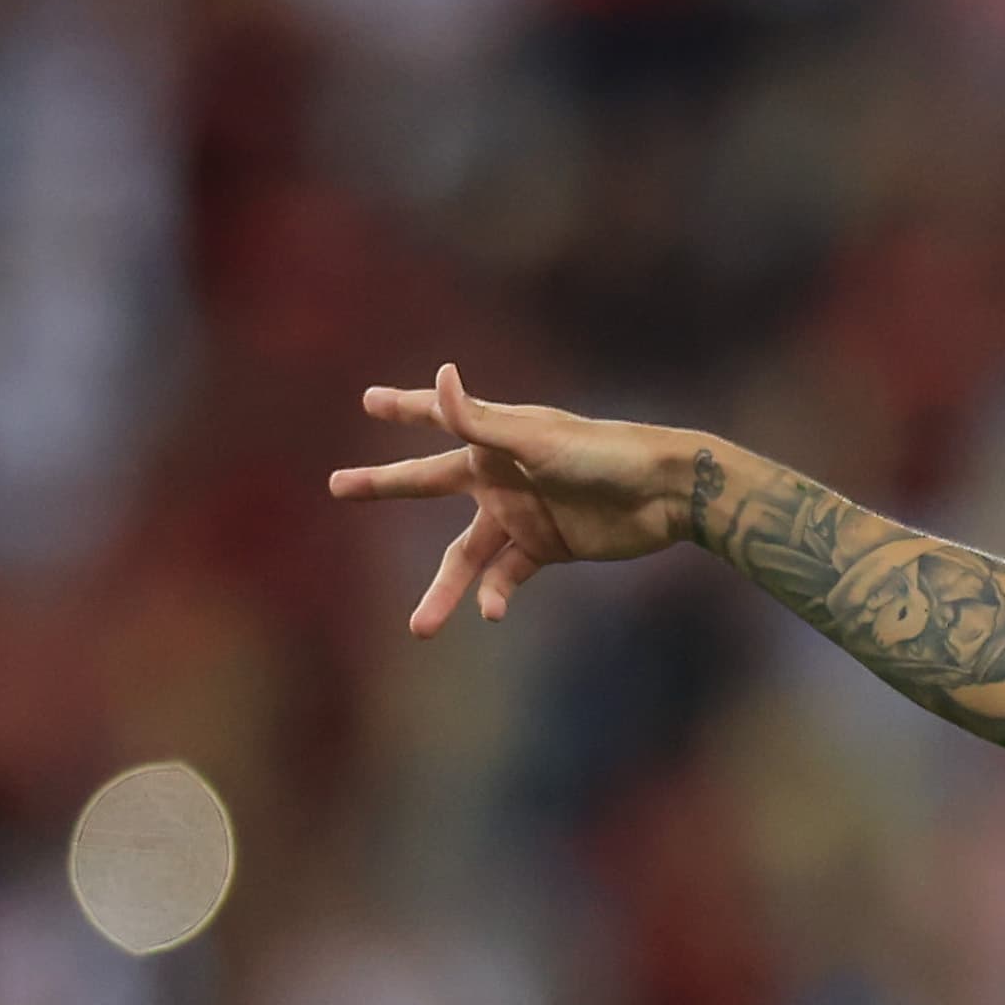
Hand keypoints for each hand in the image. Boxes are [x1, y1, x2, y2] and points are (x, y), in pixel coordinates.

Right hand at [330, 364, 702, 636]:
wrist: (665, 493)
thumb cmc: (604, 454)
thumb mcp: (537, 439)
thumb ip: (481, 420)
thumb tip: (441, 376)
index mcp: (495, 439)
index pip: (438, 417)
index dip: (403, 406)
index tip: (368, 400)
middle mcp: (500, 474)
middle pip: (429, 482)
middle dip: (385, 485)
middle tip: (339, 486)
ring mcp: (521, 513)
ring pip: (466, 555)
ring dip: (444, 591)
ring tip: (419, 628)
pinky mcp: (546, 547)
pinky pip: (507, 576)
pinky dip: (496, 596)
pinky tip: (490, 614)